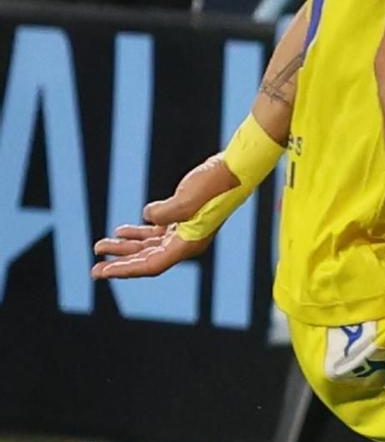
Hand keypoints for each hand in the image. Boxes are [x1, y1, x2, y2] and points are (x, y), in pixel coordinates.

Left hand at [90, 153, 235, 278]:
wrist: (234, 170)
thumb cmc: (214, 183)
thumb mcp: (187, 198)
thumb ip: (164, 212)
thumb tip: (147, 216)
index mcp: (189, 243)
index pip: (152, 265)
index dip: (126, 270)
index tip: (102, 271)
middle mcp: (187, 242)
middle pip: (148, 259)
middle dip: (120, 262)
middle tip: (94, 268)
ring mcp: (185, 231)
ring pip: (150, 246)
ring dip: (125, 247)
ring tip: (100, 246)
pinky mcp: (184, 219)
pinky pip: (156, 233)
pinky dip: (137, 233)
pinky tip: (121, 230)